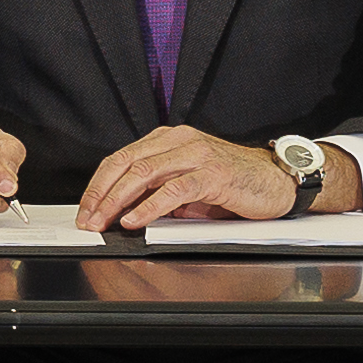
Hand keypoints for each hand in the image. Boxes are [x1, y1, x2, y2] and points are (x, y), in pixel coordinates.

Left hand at [76, 127, 358, 229]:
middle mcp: (178, 140)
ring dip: (118, 201)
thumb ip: (159, 191)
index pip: (121, 158)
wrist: (277, 179)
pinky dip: (150, 207)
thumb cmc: (234, 183)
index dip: (98, 184)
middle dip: (101, 194)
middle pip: (126, 164)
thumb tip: (123, 212)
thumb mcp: (188, 186)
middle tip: (87, 220)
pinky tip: (135, 220)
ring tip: (104, 222)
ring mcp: (196, 154)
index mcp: (168, 139)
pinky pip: (174, 190)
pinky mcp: (213, 173)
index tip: (85, 209)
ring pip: (144, 174)